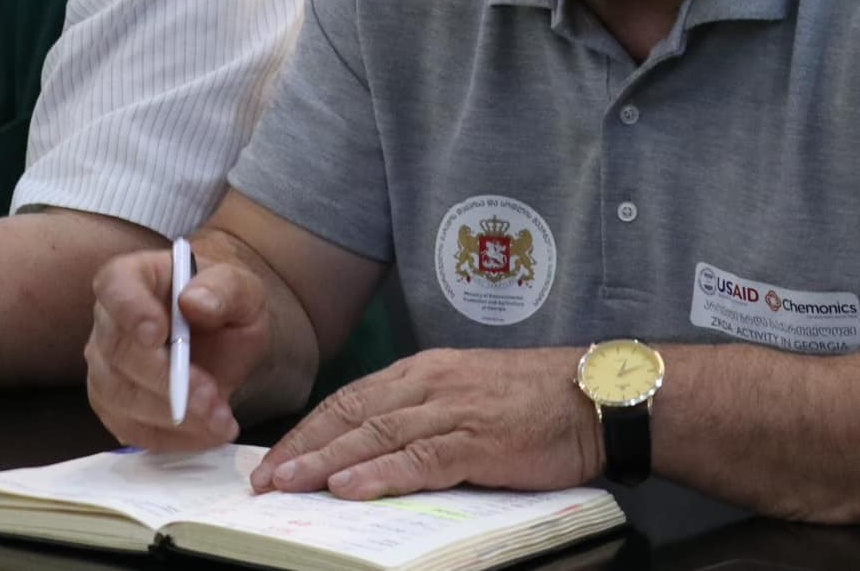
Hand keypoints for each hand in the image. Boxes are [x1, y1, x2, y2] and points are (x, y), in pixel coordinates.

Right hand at [85, 248, 272, 449]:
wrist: (224, 338)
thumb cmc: (224, 304)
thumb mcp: (241, 289)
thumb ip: (223, 289)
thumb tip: (194, 302)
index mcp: (134, 277)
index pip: (116, 287)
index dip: (130, 311)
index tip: (157, 335)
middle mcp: (109, 321)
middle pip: (119, 352)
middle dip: (166, 381)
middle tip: (211, 399)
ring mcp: (105, 367)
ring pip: (121, 397)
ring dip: (172, 416)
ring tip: (219, 421)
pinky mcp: (114, 407)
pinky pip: (132, 429)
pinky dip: (170, 439)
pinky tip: (206, 434)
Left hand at [250, 346, 599, 499]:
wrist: (595, 394)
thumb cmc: (535, 400)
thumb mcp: (468, 395)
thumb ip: (424, 414)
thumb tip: (377, 447)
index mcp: (425, 371)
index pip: (351, 398)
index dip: (309, 428)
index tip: (276, 456)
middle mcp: (430, 383)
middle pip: (351, 414)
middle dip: (303, 447)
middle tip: (265, 478)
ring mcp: (452, 409)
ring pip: (375, 434)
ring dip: (326, 461)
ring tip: (289, 482)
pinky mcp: (478, 440)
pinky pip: (419, 458)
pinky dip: (379, 473)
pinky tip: (349, 487)